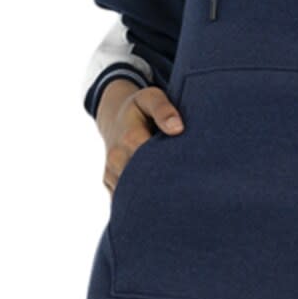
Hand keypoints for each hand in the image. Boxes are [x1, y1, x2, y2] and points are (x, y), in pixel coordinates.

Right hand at [95, 80, 184, 196]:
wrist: (112, 115)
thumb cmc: (137, 107)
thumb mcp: (150, 98)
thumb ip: (163, 109)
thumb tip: (177, 128)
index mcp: (129, 138)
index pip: (151, 162)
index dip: (171, 169)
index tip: (188, 172)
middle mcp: (116, 159)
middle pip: (142, 182)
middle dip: (163, 188)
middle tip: (186, 191)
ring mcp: (111, 173)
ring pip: (132, 194)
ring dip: (151, 197)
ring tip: (174, 198)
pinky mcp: (109, 183)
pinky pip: (123, 199)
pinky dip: (140, 201)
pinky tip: (158, 200)